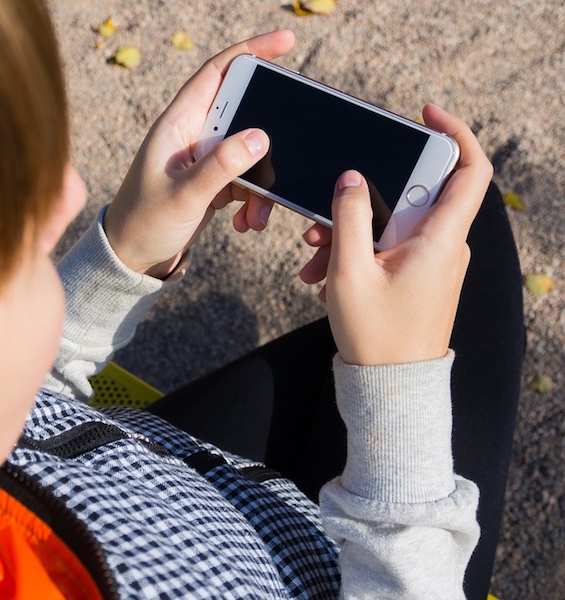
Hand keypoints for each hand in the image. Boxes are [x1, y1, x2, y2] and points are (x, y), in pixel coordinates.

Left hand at [104, 30, 295, 278]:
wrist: (131, 259)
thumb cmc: (144, 223)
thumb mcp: (184, 195)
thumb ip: (222, 166)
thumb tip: (261, 136)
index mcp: (177, 124)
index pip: (217, 72)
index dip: (251, 51)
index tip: (287, 42)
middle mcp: (191, 135)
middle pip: (243, 113)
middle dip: (268, 136)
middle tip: (289, 150)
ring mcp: (203, 159)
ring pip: (249, 153)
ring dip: (262, 183)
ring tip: (257, 215)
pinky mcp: (212, 182)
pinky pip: (246, 180)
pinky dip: (254, 200)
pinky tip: (247, 222)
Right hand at [299, 104, 492, 364]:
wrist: (389, 385)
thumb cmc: (376, 334)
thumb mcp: (350, 271)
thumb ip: (349, 217)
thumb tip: (353, 178)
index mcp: (441, 239)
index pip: (469, 170)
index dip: (455, 133)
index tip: (426, 115)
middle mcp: (445, 246)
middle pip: (413, 195)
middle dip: (366, 196)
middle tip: (330, 208)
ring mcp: (433, 263)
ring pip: (393, 223)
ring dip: (352, 230)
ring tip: (314, 254)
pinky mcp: (418, 277)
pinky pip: (389, 248)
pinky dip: (358, 251)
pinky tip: (324, 273)